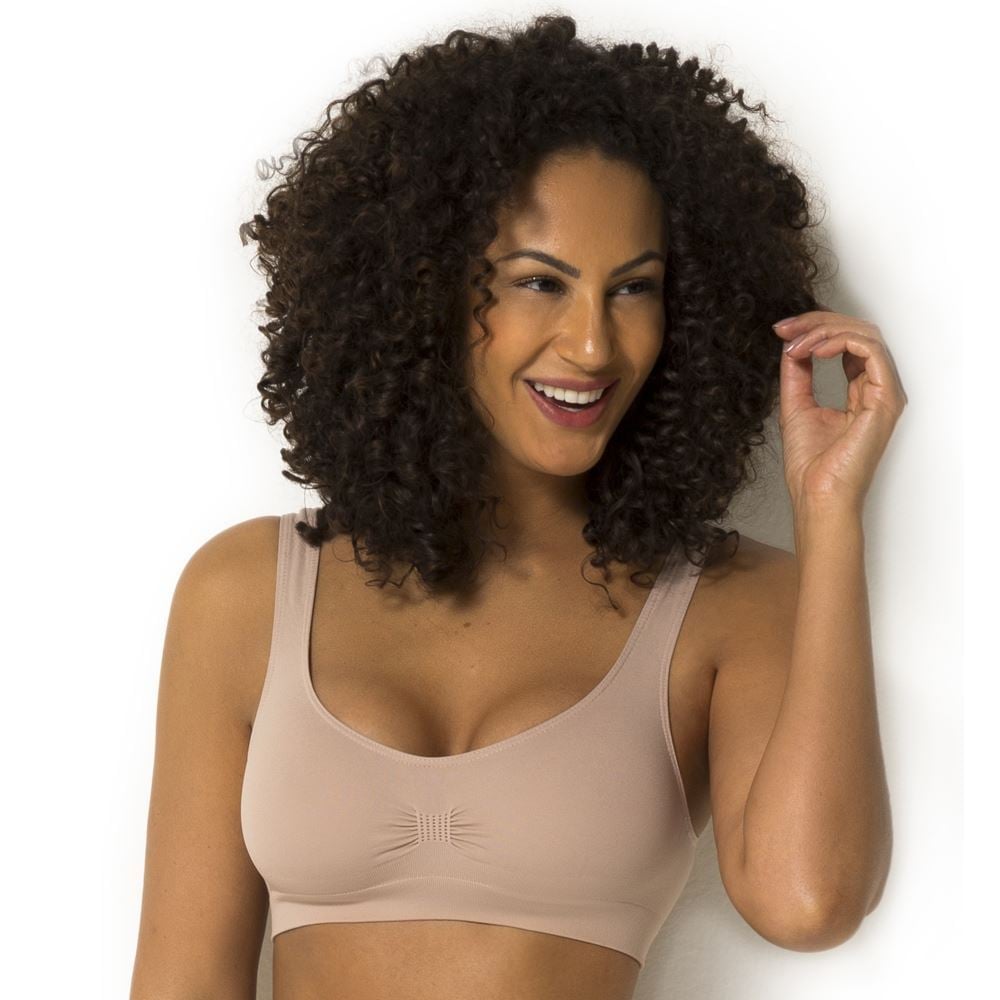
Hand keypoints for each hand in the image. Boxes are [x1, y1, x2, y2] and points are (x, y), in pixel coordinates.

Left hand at [771, 310, 907, 512]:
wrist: (817, 494)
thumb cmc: (812, 465)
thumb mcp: (796, 404)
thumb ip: (798, 372)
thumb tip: (793, 344)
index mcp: (861, 391)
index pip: (847, 343)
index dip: (815, 329)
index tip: (782, 331)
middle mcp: (878, 389)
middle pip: (858, 332)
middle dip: (818, 322)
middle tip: (785, 328)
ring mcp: (885, 393)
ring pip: (865, 335)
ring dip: (824, 331)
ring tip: (796, 345)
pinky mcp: (885, 398)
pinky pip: (869, 350)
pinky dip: (838, 341)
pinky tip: (813, 351)